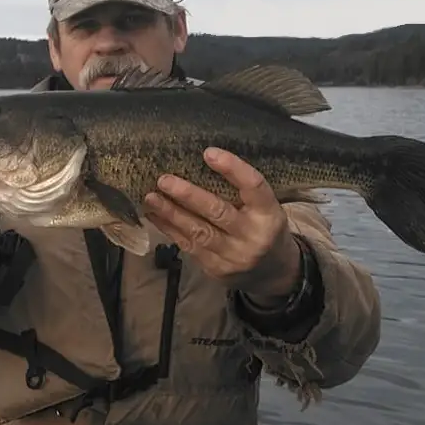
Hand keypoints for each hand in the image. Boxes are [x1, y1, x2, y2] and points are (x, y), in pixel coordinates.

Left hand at [142, 147, 302, 303]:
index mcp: (269, 213)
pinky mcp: (216, 269)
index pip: (253, 186)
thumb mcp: (264, 206)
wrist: (273, 272)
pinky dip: (169, 229)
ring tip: (151, 197)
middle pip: (218, 212)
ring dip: (171, 213)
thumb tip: (201, 160)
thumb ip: (241, 190)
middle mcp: (253, 236)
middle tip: (164, 180)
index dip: (232, 168)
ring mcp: (233, 256)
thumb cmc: (263, 226)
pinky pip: (188, 246)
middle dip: (188, 195)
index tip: (208, 153)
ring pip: (198, 231)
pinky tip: (154, 215)